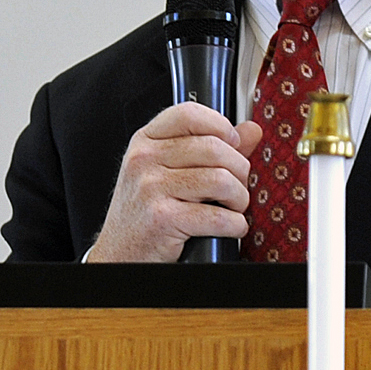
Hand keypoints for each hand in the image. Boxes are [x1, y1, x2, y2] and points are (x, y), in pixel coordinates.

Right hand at [88, 102, 263, 262]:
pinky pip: (217, 216)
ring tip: (235, 207)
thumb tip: (251, 130)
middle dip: (240, 170)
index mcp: (146, 142)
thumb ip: (211, 148)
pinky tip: (231, 227)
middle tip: (239, 187)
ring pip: (221, 180)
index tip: (233, 142)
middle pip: (215, 148)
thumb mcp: (169, 172)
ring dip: (239, 198)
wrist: (119, 256)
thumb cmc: (146, 212)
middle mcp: (144, 160)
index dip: (220, 125)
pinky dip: (235, 224)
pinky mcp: (162, 219)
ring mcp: (150, 188)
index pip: (189, 114)